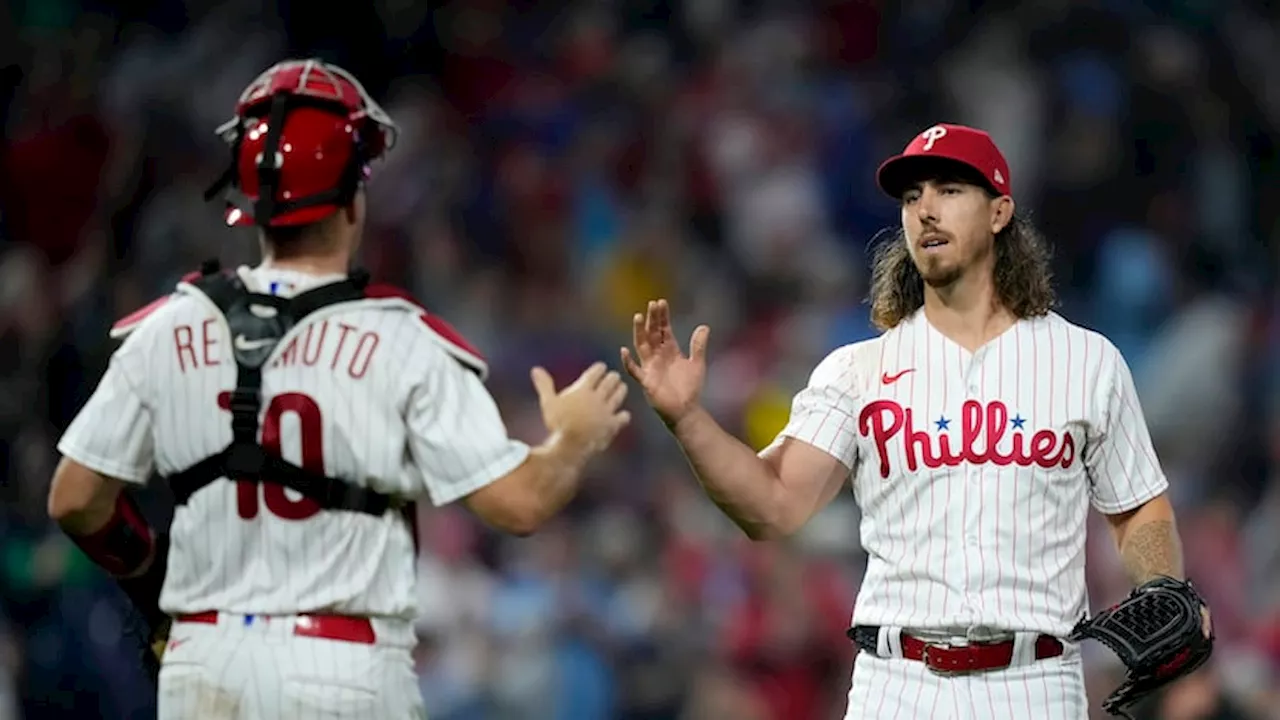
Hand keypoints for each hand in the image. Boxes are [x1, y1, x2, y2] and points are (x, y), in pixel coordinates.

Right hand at [531, 362, 630, 455]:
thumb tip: (535, 369)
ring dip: (621, 390)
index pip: (595, 373)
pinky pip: (623, 417)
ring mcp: (606, 411)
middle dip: (612, 377)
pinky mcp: (612, 425)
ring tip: (622, 387)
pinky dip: (624, 415)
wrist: (571, 445)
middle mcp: (597, 398)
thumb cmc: (557, 423)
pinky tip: (624, 415)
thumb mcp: (548, 402)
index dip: (599, 368)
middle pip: (610, 382)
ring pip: (618, 396)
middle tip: (614, 376)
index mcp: (583, 389)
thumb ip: (544, 385)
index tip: (602, 367)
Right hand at [620, 299, 709, 427]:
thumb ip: (698, 346)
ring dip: (639, 332)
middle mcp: (658, 356)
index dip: (662, 317)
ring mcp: (650, 367)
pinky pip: (634, 370)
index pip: (663, 329)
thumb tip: (704, 326)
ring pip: (641, 346)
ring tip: (638, 317)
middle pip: (652, 333)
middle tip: (652, 304)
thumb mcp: (697, 363)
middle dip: (652, 319)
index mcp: (669, 350)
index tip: (661, 302)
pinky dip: (628, 361)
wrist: (686, 410)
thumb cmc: (690, 388)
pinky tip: (624, 350)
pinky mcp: (646, 381)